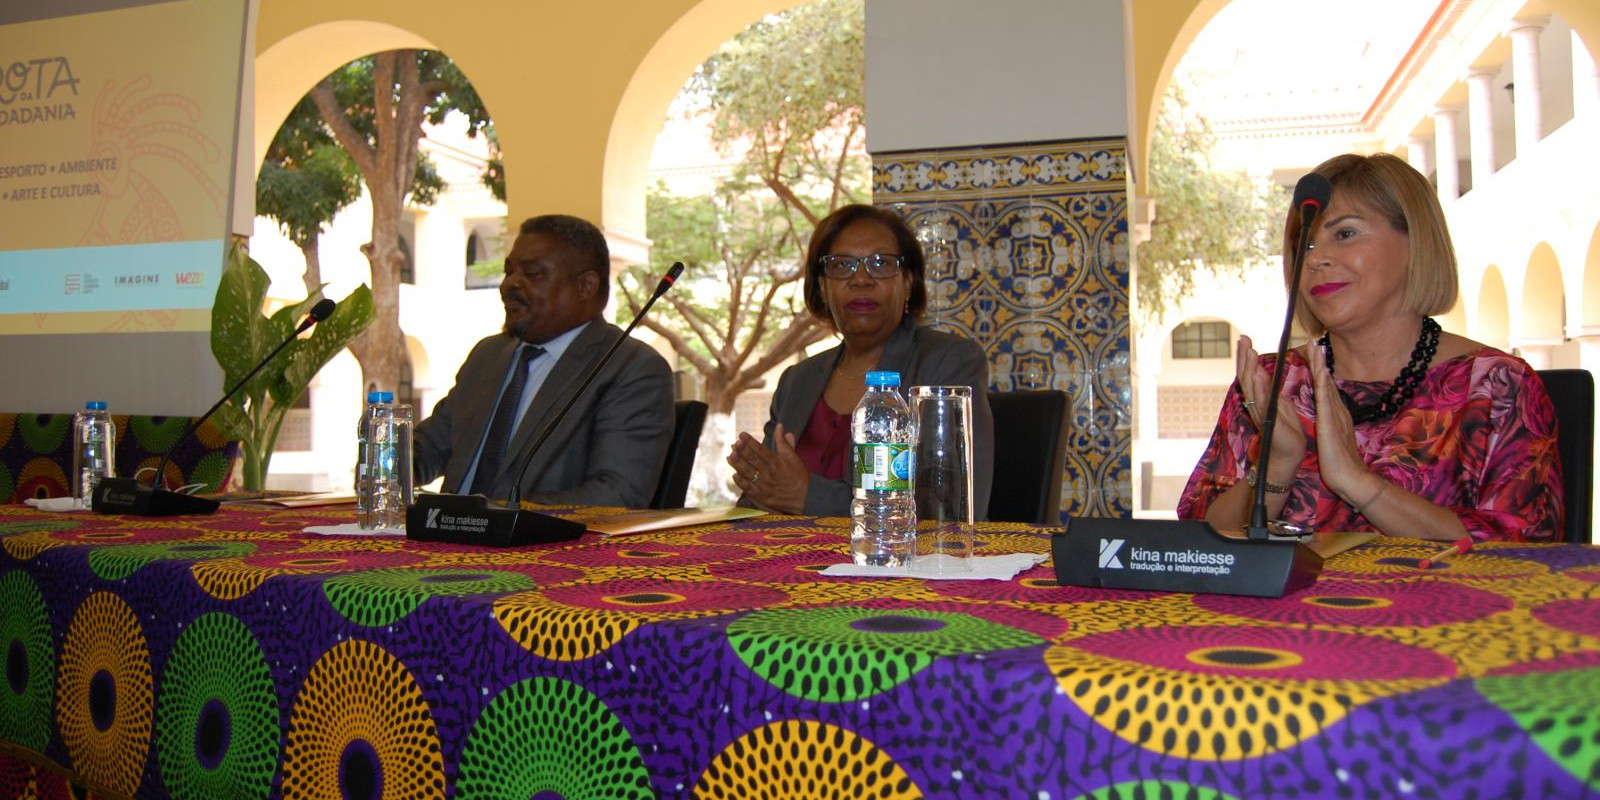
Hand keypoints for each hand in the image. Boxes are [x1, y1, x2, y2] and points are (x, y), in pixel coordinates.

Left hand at [727, 424, 808, 513]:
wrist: (805, 497)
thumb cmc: (799, 476)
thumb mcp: (793, 457)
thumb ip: (784, 442)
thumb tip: (779, 426)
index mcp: (777, 462)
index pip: (760, 449)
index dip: (749, 441)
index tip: (741, 435)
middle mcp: (769, 472)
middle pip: (752, 460)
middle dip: (742, 451)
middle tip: (734, 444)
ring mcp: (765, 485)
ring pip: (748, 473)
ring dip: (738, 464)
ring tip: (730, 456)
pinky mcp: (762, 496)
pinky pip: (748, 488)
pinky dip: (741, 482)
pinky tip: (734, 475)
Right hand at [1236, 335, 1305, 474]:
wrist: (1288, 456)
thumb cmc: (1286, 432)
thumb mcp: (1279, 405)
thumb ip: (1270, 389)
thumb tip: (1261, 371)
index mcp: (1260, 399)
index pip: (1251, 374)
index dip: (1247, 357)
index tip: (1245, 339)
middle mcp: (1257, 404)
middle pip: (1247, 377)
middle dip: (1245, 357)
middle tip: (1243, 339)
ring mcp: (1261, 413)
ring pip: (1252, 388)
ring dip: (1249, 368)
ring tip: (1249, 351)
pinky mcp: (1270, 422)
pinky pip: (1263, 403)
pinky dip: (1259, 388)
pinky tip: (1257, 376)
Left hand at [1307, 342, 1380, 500]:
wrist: (1350, 478)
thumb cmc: (1340, 462)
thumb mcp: (1334, 437)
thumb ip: (1333, 424)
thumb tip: (1329, 416)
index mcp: (1335, 414)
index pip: (1326, 387)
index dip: (1320, 370)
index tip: (1315, 353)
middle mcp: (1336, 411)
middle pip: (1327, 381)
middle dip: (1320, 361)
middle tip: (1316, 340)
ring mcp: (1335, 415)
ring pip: (1326, 385)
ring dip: (1321, 366)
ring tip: (1317, 346)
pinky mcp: (1330, 423)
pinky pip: (1326, 401)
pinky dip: (1324, 385)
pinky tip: (1322, 371)